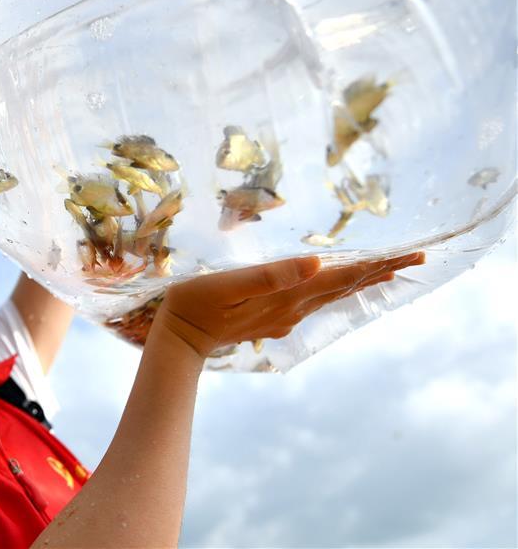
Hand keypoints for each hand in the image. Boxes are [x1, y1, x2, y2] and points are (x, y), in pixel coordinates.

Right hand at [151, 253, 425, 358]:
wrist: (179, 338)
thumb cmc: (196, 303)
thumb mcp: (228, 285)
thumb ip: (270, 276)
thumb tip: (315, 264)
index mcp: (287, 295)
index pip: (342, 276)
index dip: (377, 264)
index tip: (413, 256)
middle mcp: (293, 308)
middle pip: (345, 286)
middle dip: (380, 271)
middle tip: (415, 257)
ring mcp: (284, 316)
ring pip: (333, 295)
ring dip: (361, 281)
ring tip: (387, 271)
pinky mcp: (273, 318)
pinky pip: (315, 301)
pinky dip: (336, 288)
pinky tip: (337, 285)